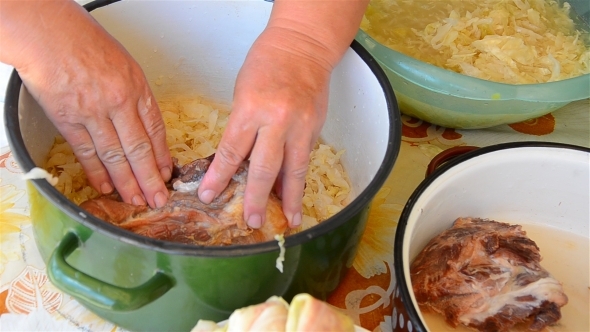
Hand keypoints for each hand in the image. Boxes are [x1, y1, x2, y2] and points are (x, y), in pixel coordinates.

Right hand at [1, 1, 171, 207]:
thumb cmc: (86, 43)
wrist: (49, 35)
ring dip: (126, 182)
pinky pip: (86, 152)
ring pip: (115, 156)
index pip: (156, 131)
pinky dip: (96, 172)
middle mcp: (119, 103)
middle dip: (150, 179)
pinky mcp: (68, 120)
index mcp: (137, 89)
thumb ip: (135, 96)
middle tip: (158, 199)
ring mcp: (93, 114)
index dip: (162, 156)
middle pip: (139, 149)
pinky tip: (105, 186)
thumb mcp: (125, 65)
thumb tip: (142, 124)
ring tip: (135, 200)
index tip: (167, 174)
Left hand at [197, 27, 330, 228]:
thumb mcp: (243, 93)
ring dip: (289, 198)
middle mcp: (278, 120)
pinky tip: (296, 196)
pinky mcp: (316, 128)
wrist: (303, 47)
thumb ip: (243, 126)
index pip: (232, 150)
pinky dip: (299, 180)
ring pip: (294, 170)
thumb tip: (239, 161)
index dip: (220, 176)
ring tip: (289, 221)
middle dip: (256, 197)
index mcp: (252, 108)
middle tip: (250, 221)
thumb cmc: (266, 64)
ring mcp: (301, 126)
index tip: (210, 195)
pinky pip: (305, 159)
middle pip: (264, 167)